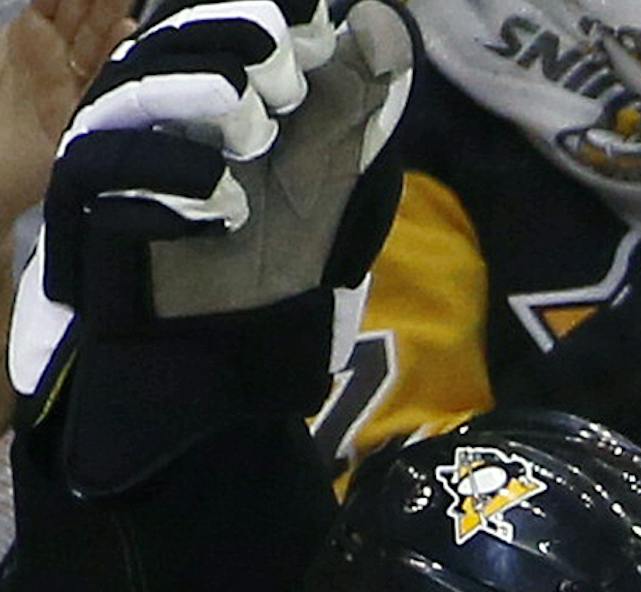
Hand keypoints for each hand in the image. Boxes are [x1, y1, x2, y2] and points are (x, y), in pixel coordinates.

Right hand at [7, 0, 414, 488]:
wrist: (235, 345)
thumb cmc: (278, 255)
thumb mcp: (331, 172)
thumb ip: (355, 98)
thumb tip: (385, 20)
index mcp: (212, 82)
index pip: (224, 20)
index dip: (265, 17)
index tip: (310, 31)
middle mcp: (157, 103)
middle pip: (179, 36)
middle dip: (237, 43)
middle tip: (287, 84)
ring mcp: (117, 145)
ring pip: (143, 86)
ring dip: (209, 97)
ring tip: (255, 131)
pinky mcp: (90, 198)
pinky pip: (115, 164)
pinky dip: (180, 178)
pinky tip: (228, 204)